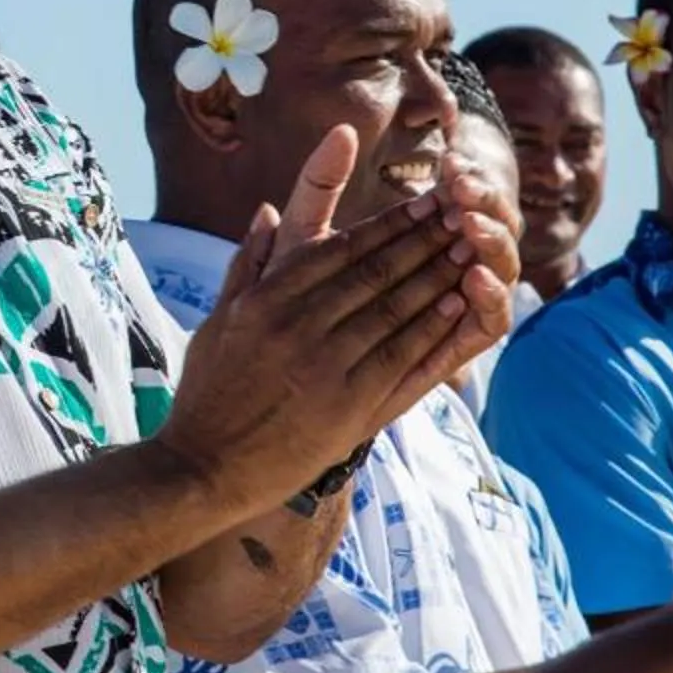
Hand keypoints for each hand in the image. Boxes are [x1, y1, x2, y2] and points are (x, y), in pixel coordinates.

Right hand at [156, 127, 518, 512]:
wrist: (203, 469)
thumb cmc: (208, 395)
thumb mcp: (217, 321)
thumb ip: (249, 264)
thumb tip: (269, 210)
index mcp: (266, 300)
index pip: (340, 249)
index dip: (388, 223)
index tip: (422, 203)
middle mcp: (296, 325)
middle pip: (375, 270)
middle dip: (424, 238)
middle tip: (461, 212)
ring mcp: (325, 366)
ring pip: (394, 307)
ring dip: (437, 273)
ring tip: (469, 247)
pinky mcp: (349, 406)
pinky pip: (401, 355)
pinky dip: (433, 325)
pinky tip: (458, 301)